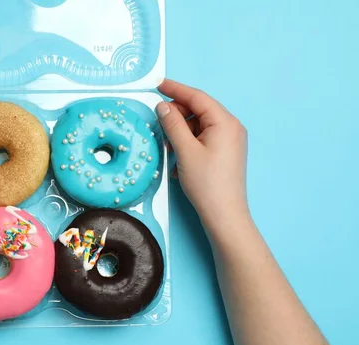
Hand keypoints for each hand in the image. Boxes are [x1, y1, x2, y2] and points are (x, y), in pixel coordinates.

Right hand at [156, 79, 248, 228]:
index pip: (198, 97)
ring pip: (200, 125)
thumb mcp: (185, 150)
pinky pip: (204, 137)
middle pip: (200, 110)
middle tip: (158, 121)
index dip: (176, 89)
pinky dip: (189, 141)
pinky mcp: (226, 152)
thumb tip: (163, 106)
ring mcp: (230, 140)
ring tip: (167, 143)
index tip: (158, 84)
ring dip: (181, 130)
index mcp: (225, 122)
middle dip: (178, 113)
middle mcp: (231, 127)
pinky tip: (177, 154)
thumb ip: (173, 124)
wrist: (224, 214)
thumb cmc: (206, 183)